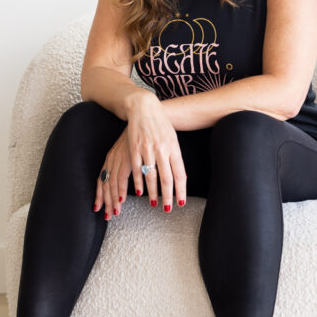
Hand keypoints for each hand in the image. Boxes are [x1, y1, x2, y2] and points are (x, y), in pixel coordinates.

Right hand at [93, 90, 186, 219]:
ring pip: (151, 176)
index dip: (181, 189)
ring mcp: (147, 149)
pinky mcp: (134, 148)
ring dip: (153, 192)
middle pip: (166, 178)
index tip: (181, 202)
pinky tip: (140, 191)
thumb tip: (182, 176)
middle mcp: (162, 149)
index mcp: (174, 148)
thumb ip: (176, 157)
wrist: (144, 108)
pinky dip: (138, 182)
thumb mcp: (173, 139)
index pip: (180, 173)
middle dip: (167, 196)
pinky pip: (137, 169)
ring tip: (154, 203)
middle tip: (167, 209)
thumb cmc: (161, 124)